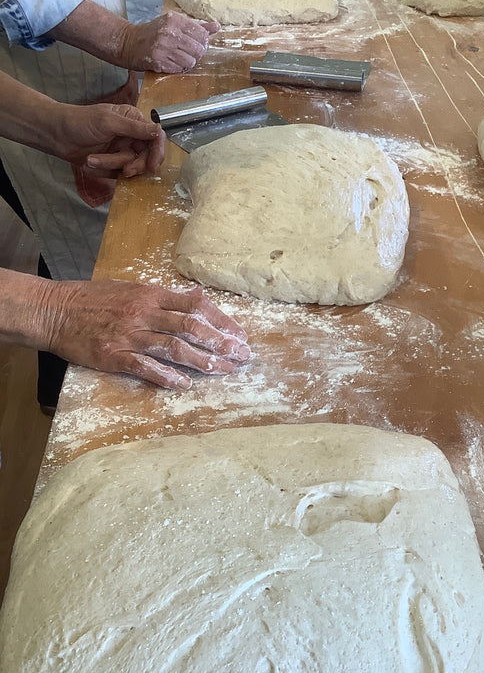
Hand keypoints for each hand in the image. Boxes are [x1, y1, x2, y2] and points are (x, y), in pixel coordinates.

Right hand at [45, 281, 250, 389]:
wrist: (53, 310)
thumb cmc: (92, 298)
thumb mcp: (131, 288)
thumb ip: (163, 297)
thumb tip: (195, 299)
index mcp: (150, 294)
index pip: (195, 306)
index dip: (221, 320)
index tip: (239, 333)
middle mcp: (144, 313)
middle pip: (190, 327)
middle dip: (220, 342)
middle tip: (241, 354)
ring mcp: (129, 336)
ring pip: (173, 348)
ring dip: (201, 360)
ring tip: (222, 369)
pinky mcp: (114, 356)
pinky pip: (145, 368)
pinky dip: (167, 377)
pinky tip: (184, 385)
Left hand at [54, 103, 164, 177]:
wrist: (56, 135)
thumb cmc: (80, 122)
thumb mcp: (109, 122)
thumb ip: (135, 128)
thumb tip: (159, 131)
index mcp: (134, 121)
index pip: (155, 138)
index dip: (157, 153)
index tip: (151, 166)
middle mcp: (132, 136)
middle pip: (146, 157)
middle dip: (134, 164)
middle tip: (125, 171)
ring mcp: (122, 151)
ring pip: (131, 166)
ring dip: (111, 164)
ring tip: (91, 160)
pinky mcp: (113, 163)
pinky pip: (117, 173)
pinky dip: (104, 170)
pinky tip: (91, 162)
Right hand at [118, 13, 219, 72]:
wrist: (130, 42)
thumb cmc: (154, 32)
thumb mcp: (174, 23)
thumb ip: (197, 26)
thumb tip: (217, 26)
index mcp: (174, 20)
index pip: (202, 34)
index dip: (203, 42)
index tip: (196, 43)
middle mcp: (169, 32)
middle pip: (199, 49)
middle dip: (196, 54)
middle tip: (188, 52)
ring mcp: (163, 47)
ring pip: (191, 61)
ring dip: (187, 62)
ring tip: (178, 57)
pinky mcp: (158, 61)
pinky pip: (180, 69)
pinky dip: (178, 68)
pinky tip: (171, 62)